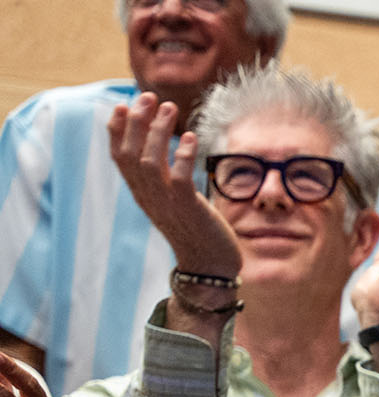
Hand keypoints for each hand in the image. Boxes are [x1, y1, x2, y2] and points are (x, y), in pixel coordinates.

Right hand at [107, 92, 240, 277]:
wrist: (209, 266)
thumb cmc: (194, 230)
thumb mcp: (171, 201)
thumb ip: (162, 178)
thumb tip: (159, 151)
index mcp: (141, 193)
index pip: (119, 157)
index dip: (117, 130)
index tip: (122, 105)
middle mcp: (148, 196)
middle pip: (130, 153)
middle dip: (136, 122)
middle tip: (147, 96)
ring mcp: (166, 203)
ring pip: (151, 161)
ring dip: (159, 132)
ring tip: (169, 108)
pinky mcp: (188, 209)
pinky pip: (180, 178)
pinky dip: (183, 156)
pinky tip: (189, 138)